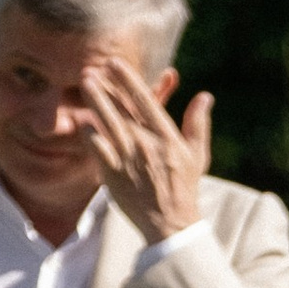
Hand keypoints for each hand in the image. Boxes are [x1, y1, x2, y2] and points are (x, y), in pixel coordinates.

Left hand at [74, 54, 212, 242]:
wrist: (171, 224)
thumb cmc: (185, 187)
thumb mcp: (197, 155)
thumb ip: (198, 123)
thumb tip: (205, 96)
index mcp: (167, 138)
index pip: (145, 101)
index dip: (127, 80)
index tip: (115, 63)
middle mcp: (147, 145)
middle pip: (122, 109)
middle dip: (107, 86)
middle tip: (93, 68)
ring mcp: (128, 160)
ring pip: (108, 123)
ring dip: (95, 101)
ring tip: (86, 83)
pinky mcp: (114, 175)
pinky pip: (98, 149)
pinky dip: (90, 133)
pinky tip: (83, 120)